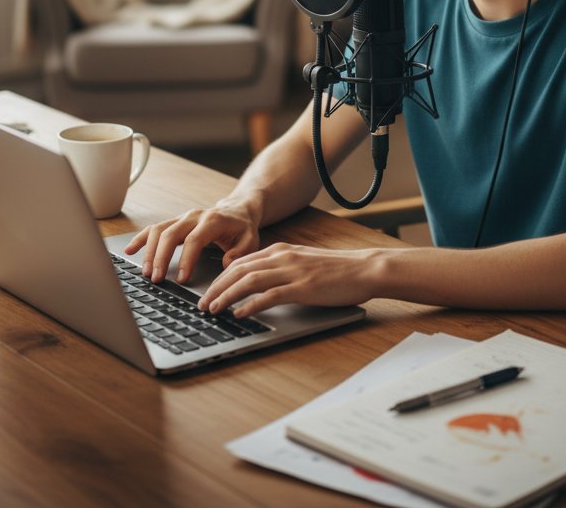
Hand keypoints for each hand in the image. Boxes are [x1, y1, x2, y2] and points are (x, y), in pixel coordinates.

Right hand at [124, 201, 260, 283]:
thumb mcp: (251, 240)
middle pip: (171, 233)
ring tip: (146, 272)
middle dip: (161, 257)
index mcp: (213, 221)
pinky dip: (141, 239)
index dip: (186, 259)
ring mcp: (182, 218)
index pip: (195, 239)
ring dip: (149, 251)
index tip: (182, 279)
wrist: (237, 210)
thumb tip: (226, 263)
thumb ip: (240, 252)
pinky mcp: (174, 222)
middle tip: (157, 278)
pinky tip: (130, 251)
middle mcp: (194, 216)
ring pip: (159, 230)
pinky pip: (154, 228)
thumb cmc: (242, 228)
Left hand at [197, 243, 378, 316]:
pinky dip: (250, 305)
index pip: (240, 262)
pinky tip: (239, 314)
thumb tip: (260, 285)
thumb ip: (282, 269)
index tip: (208, 291)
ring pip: (248, 281)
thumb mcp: (303, 262)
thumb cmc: (337, 270)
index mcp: (280, 250)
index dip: (220, 277)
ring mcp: (291, 271)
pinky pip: (269, 296)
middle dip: (216, 287)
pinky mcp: (302, 287)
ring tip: (213, 309)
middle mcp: (282, 257)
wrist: (364, 269)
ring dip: (226, 296)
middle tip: (202, 303)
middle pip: (238, 270)